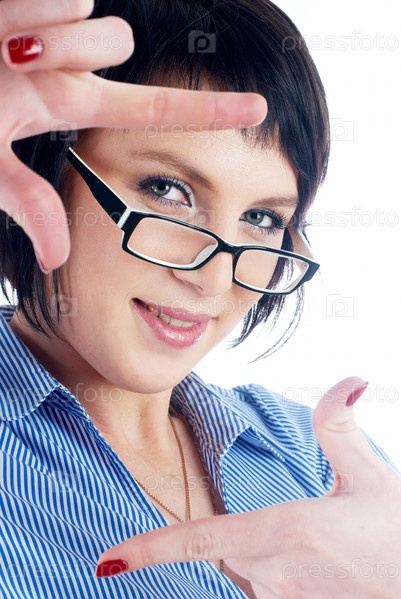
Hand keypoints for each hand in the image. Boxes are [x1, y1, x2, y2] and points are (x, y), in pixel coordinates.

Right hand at [0, 0, 266, 270]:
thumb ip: (26, 203)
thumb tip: (57, 257)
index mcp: (68, 105)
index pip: (152, 109)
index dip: (207, 112)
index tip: (262, 110)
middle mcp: (66, 65)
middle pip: (116, 44)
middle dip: (76, 55)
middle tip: (22, 68)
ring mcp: (49, 25)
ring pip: (93, 20)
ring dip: (46, 40)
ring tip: (5, 50)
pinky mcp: (33, 0)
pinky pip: (66, 1)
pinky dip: (27, 15)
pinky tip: (4, 28)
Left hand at [96, 377, 400, 597]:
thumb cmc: (399, 537)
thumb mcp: (371, 476)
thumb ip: (341, 426)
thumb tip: (348, 379)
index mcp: (286, 531)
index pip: (200, 540)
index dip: (151, 548)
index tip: (110, 559)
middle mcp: (276, 574)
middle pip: (228, 547)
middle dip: (244, 530)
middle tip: (306, 524)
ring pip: (249, 570)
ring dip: (267, 552)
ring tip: (323, 547)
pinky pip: (267, 592)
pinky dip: (276, 574)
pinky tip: (317, 564)